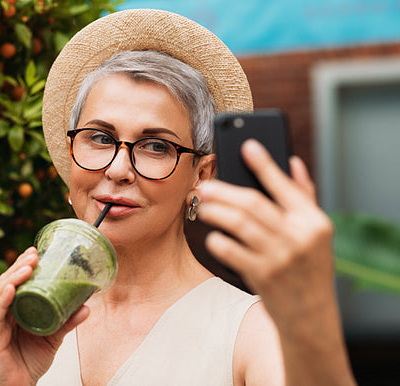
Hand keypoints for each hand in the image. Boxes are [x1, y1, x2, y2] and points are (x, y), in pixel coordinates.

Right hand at [0, 247, 88, 385]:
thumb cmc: (31, 359)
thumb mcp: (54, 337)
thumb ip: (68, 322)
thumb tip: (87, 307)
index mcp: (16, 308)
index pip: (15, 281)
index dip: (23, 264)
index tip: (35, 250)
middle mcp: (4, 312)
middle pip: (6, 282)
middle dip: (18, 265)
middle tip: (33, 253)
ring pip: (0, 294)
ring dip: (13, 277)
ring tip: (27, 266)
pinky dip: (3, 300)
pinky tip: (11, 289)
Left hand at [197, 139, 335, 331]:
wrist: (309, 314)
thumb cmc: (310, 267)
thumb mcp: (316, 234)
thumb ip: (305, 196)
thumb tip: (293, 160)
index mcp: (314, 221)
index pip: (284, 186)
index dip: (264, 163)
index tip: (246, 146)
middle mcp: (298, 237)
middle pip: (252, 203)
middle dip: (223, 191)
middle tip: (204, 186)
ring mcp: (279, 257)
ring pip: (238, 223)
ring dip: (215, 211)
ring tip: (202, 206)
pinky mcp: (261, 275)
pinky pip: (230, 250)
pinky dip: (217, 240)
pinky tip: (213, 236)